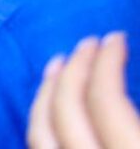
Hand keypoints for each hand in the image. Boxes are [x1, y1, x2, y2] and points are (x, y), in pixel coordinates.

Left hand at [28, 33, 139, 148]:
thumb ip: (134, 114)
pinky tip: (49, 106)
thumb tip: (107, 74)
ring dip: (48, 92)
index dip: (108, 62)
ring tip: (59, 63)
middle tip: (89, 43)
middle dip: (75, 71)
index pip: (104, 101)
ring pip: (41, 134)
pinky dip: (41, 122)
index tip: (115, 39)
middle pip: (67, 113)